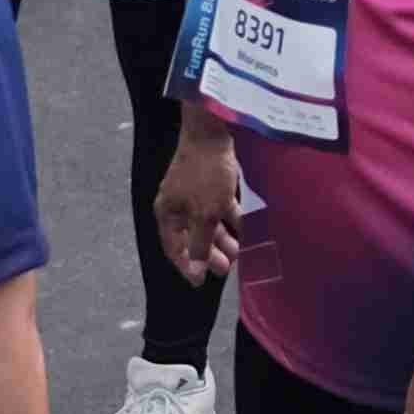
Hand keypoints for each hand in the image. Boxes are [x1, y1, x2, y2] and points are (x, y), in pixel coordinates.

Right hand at [148, 115, 243, 286]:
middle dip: (209, 252)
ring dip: (223, 238)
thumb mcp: (204, 214)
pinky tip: (246, 229)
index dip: (186, 266)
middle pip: (191, 236)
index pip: (173, 248)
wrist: (213, 131)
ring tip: (239, 252)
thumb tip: (195, 270)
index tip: (200, 283)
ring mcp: (194, 192)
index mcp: (167, 213)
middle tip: (226, 268)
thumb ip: (199, 243)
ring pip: (207, 222)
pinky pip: (219, 207)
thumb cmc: (205, 174)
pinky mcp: (210, 182)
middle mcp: (177, 204)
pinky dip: (230, 219)